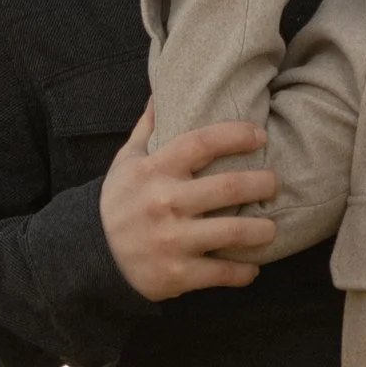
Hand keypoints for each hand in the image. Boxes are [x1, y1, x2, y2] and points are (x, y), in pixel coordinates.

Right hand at [100, 107, 279, 297]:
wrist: (91, 255)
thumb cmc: (118, 202)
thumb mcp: (126, 161)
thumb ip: (147, 129)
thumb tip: (160, 92)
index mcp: (154, 170)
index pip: (202, 143)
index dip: (236, 135)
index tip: (260, 136)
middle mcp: (164, 202)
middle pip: (228, 187)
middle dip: (262, 184)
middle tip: (274, 184)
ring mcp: (172, 240)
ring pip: (232, 232)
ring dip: (262, 231)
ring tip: (271, 229)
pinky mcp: (177, 273)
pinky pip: (222, 272)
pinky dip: (244, 273)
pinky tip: (252, 268)